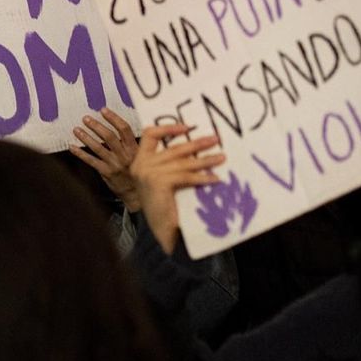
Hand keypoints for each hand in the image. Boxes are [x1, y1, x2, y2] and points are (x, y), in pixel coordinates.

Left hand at [68, 108, 140, 210]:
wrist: (136, 194)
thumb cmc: (136, 172)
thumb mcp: (139, 156)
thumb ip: (130, 143)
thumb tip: (118, 128)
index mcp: (134, 148)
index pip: (124, 129)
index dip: (113, 118)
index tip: (103, 110)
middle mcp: (124, 155)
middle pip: (109, 136)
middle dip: (96, 126)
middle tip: (86, 118)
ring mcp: (114, 164)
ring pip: (98, 147)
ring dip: (86, 137)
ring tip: (76, 130)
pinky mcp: (106, 173)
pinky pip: (91, 161)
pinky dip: (80, 153)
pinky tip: (72, 147)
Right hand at [129, 123, 226, 255]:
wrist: (159, 233)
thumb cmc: (164, 207)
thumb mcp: (164, 179)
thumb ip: (171, 163)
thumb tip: (197, 145)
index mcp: (139, 161)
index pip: (149, 134)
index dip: (168, 128)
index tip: (188, 127)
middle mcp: (140, 165)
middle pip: (173, 148)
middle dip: (197, 143)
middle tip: (216, 139)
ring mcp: (147, 174)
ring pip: (183, 163)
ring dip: (205, 160)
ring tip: (221, 158)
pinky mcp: (158, 183)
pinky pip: (185, 176)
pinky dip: (202, 177)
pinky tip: (215, 178)